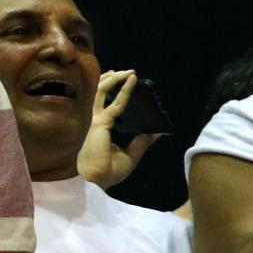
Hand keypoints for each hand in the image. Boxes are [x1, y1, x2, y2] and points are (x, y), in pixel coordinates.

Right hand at [79, 70, 159, 190]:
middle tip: (124, 73)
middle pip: (99, 93)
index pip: (103, 103)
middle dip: (111, 80)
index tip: (121, 82)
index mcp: (99, 127)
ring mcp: (96, 119)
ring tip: (129, 72)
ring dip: (116, 79)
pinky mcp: (101, 122)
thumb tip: (157, 132)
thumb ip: (142, 142)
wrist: (96, 181)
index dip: (110, 91)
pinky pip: (116, 102)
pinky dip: (125, 90)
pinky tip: (132, 80)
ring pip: (102, 91)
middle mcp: (95, 120)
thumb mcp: (131, 155)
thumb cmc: (109, 171)